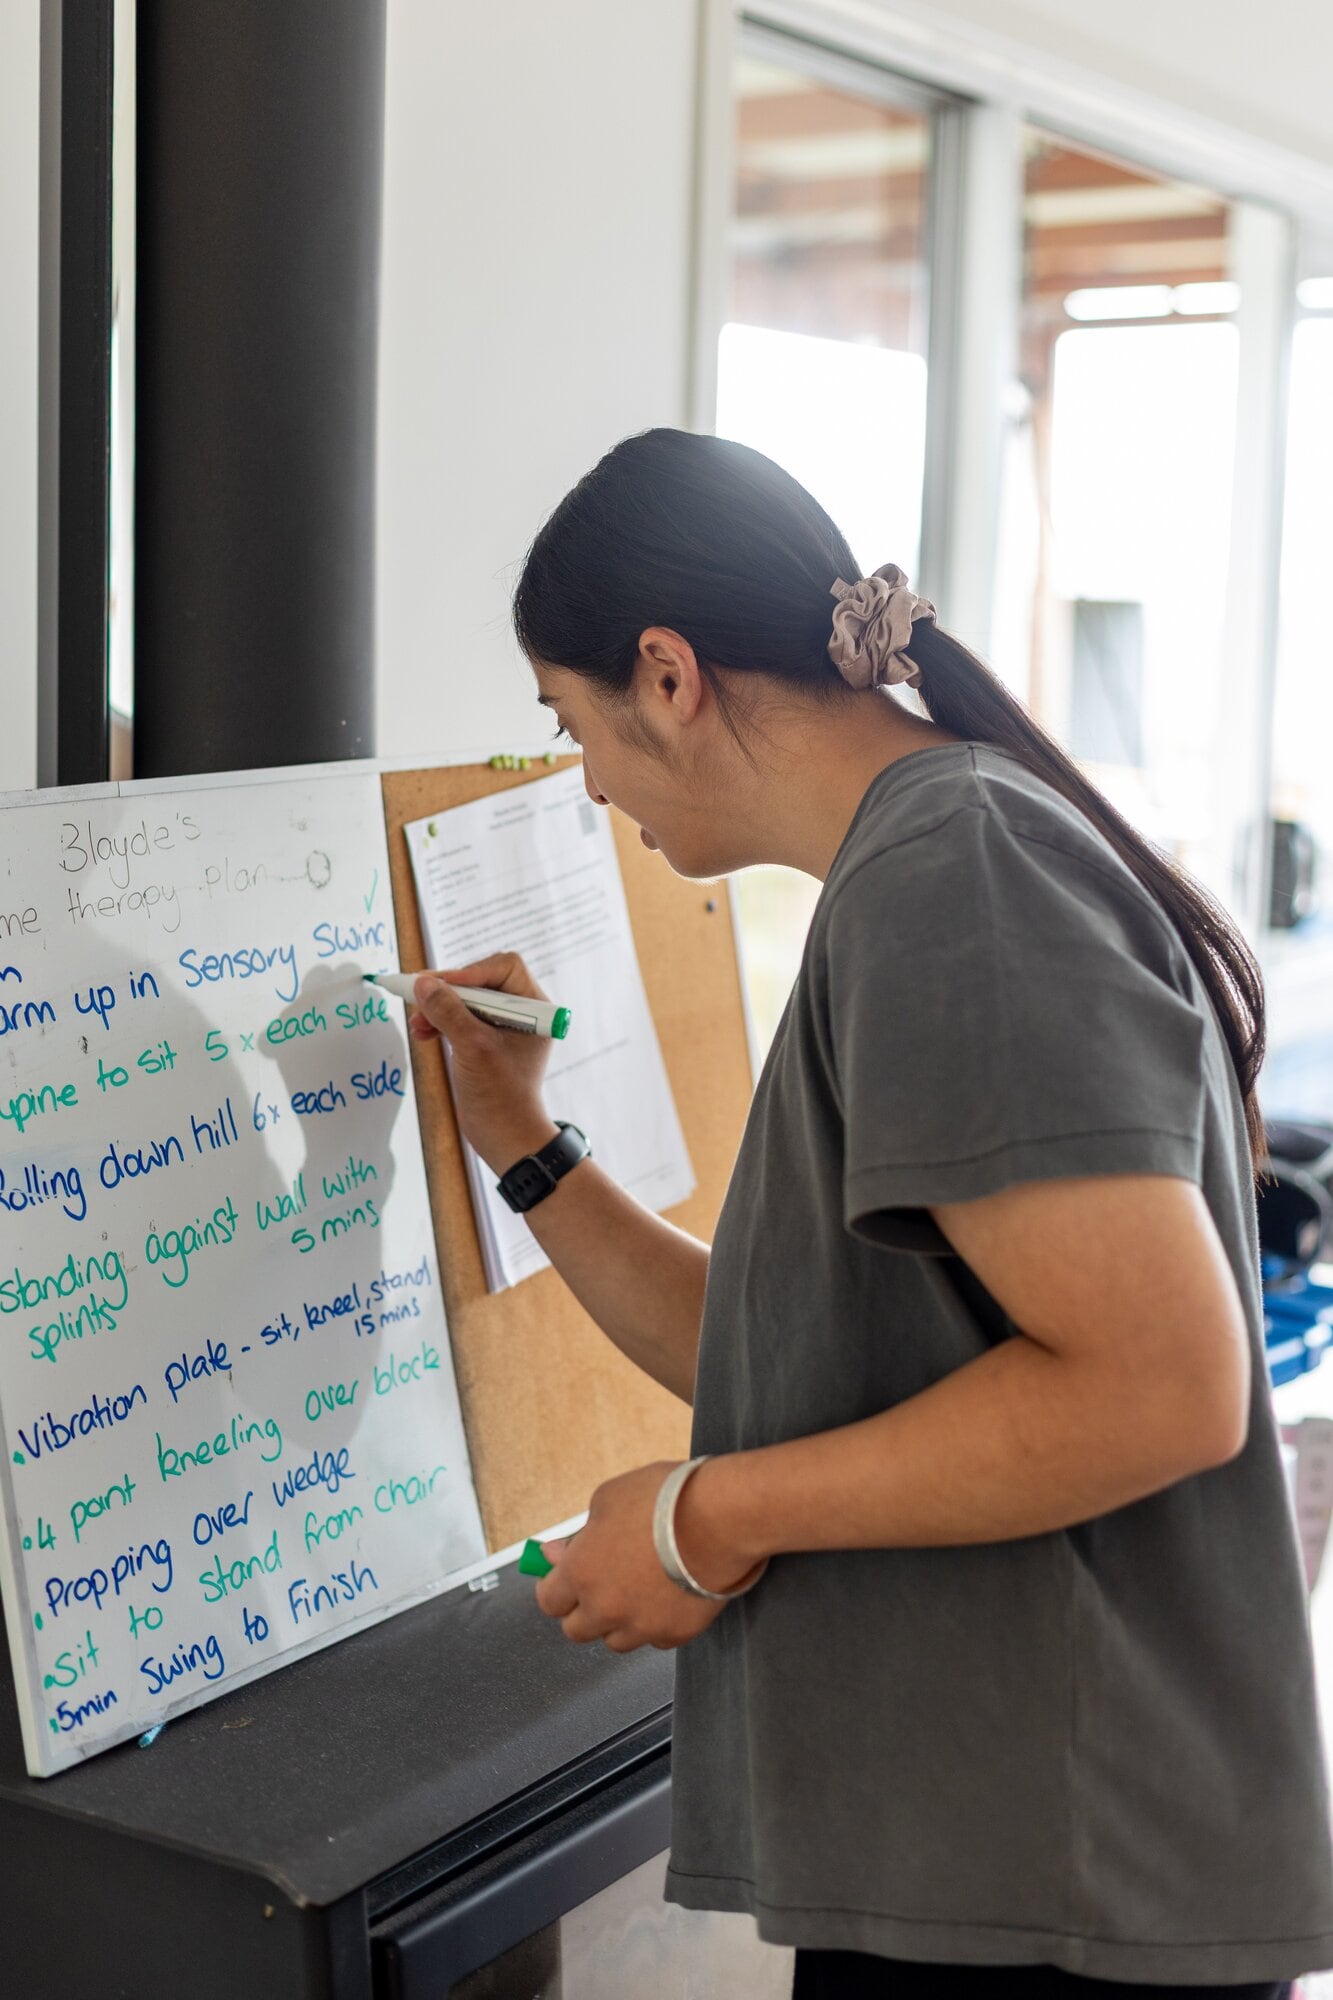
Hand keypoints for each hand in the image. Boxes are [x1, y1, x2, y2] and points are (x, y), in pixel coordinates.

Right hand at [409, 951, 556, 1170]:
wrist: (505, 1137)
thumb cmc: (501, 1096)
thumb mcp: (473, 1048)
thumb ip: (449, 1012)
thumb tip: (424, 983)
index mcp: (536, 1009)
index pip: (504, 967)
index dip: (470, 972)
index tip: (440, 985)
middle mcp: (523, 1013)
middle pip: (482, 981)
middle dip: (449, 990)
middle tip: (419, 997)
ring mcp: (504, 1028)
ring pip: (467, 1000)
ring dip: (440, 1007)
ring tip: (418, 1023)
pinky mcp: (487, 1042)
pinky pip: (462, 1018)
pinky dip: (442, 1021)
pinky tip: (423, 1032)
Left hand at [533, 1460, 760, 1653]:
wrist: (721, 1518)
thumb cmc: (666, 1500)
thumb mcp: (609, 1499)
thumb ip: (579, 1534)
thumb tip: (557, 1553)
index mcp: (581, 1574)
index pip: (549, 1601)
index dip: (556, 1587)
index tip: (564, 1576)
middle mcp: (606, 1609)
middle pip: (577, 1630)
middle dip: (584, 1608)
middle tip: (601, 1583)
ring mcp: (643, 1627)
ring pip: (616, 1640)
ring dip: (619, 1621)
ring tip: (639, 1588)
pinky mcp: (677, 1634)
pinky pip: (656, 1639)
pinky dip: (656, 1624)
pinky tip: (668, 1594)